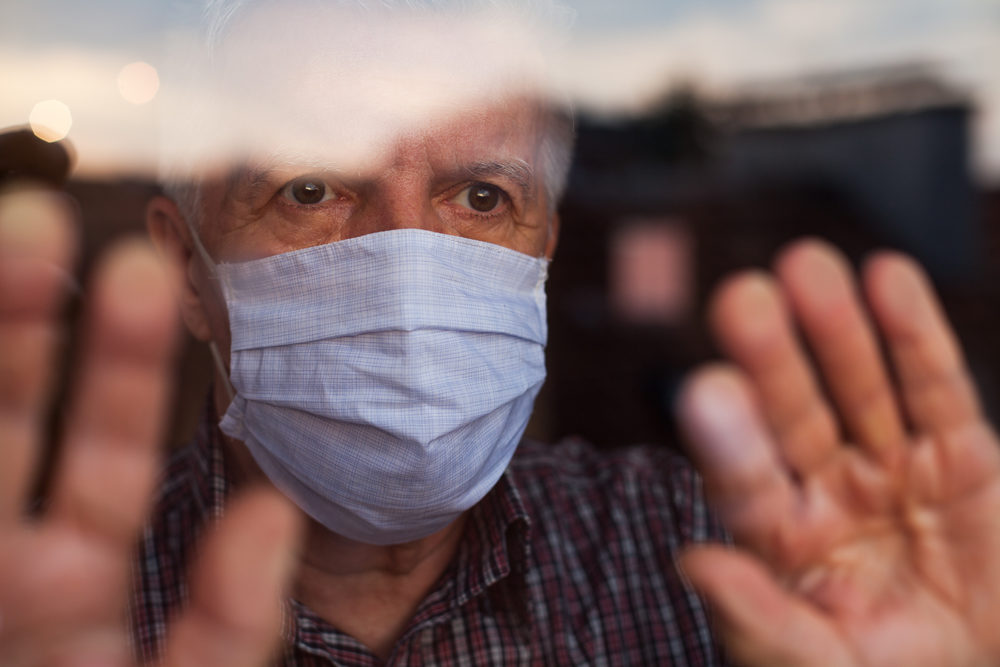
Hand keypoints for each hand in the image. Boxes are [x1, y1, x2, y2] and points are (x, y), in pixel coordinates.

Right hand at [0, 189, 299, 665]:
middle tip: (48, 220)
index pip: (96, 460)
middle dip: (23, 334)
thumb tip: (269, 510)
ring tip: (12, 237)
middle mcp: (7, 579)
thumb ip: (227, 626)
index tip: (147, 271)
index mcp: (73, 596)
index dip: (112, 367)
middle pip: (6, 436)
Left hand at [677, 239, 999, 665]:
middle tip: (741, 297)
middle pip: (794, 413)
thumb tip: (691, 561)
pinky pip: (936, 392)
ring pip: (860, 388)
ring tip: (808, 265)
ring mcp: (891, 467)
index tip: (703, 389)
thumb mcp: (812, 666)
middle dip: (772, 357)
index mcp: (779, 536)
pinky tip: (888, 279)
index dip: (727, 437)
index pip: (745, 478)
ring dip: (836, 328)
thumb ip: (756, 618)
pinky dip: (915, 337)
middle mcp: (826, 487)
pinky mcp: (958, 460)